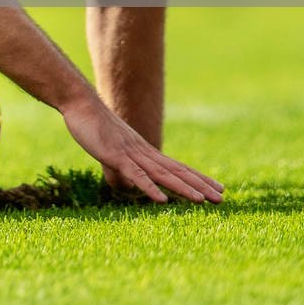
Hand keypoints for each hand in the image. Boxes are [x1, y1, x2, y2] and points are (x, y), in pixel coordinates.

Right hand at [60, 94, 222, 203]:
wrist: (81, 103)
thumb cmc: (94, 125)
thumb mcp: (112, 149)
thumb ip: (123, 166)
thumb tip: (129, 184)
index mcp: (145, 152)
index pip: (177, 167)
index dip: (198, 178)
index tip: (217, 189)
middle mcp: (144, 153)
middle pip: (177, 172)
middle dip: (200, 186)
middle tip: (222, 199)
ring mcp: (131, 155)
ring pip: (162, 175)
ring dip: (183, 188)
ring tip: (202, 201)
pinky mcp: (116, 157)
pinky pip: (136, 175)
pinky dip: (150, 188)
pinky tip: (162, 201)